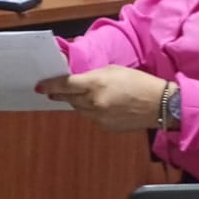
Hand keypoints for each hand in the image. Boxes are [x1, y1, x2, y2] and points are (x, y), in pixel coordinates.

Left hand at [36, 66, 166, 132]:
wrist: (158, 105)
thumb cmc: (139, 83)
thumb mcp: (114, 70)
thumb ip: (92, 75)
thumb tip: (77, 80)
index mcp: (95, 84)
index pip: (65, 85)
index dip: (50, 86)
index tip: (39, 87)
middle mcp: (94, 102)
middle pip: (69, 99)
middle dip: (62, 94)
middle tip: (54, 91)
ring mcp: (99, 117)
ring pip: (79, 109)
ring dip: (78, 102)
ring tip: (87, 95)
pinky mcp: (105, 127)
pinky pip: (91, 118)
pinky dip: (91, 111)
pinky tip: (103, 105)